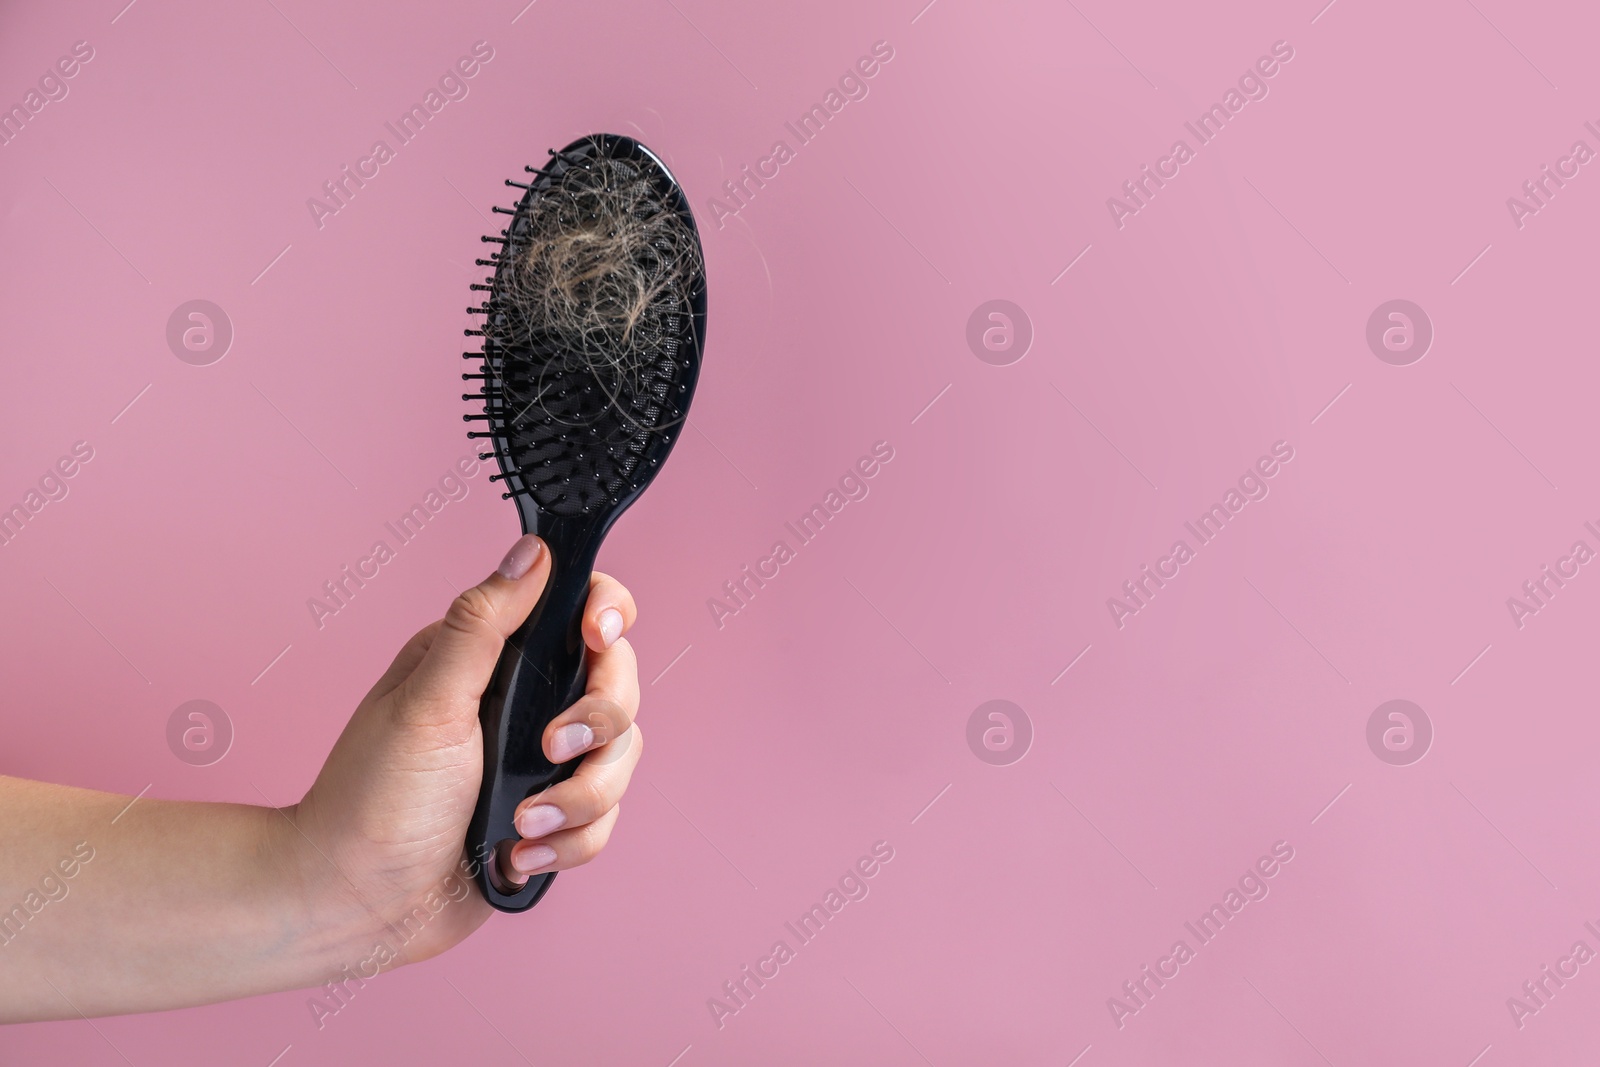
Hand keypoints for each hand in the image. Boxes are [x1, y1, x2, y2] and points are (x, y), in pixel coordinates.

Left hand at [291, 533, 642, 964]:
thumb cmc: (373, 800)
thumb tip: (533, 551)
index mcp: (494, 660)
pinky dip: (567, 843)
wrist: (358, 904)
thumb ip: (484, 625)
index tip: (597, 639)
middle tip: (550, 749)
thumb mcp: (427, 701)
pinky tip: (516, 855)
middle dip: (597, 726)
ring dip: (579, 800)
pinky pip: (603, 821)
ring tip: (521, 825)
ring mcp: (541, 763)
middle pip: (619, 688)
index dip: (606, 620)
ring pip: (619, 761)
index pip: (581, 612)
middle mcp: (525, 705)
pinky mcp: (550, 818)